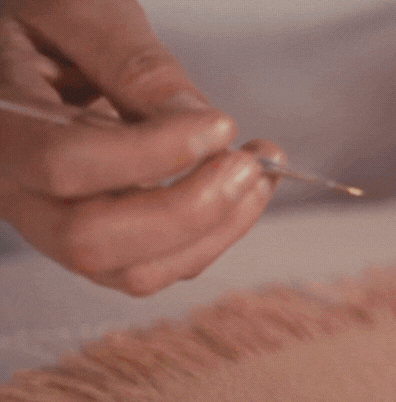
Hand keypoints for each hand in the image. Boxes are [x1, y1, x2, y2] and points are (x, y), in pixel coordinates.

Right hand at [0, 0, 281, 294]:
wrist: (26, 52)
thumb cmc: (46, 26)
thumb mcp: (78, 14)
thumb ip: (132, 66)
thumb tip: (197, 122)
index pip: (62, 164)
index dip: (148, 155)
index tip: (218, 127)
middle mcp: (16, 192)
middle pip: (92, 240)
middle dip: (187, 210)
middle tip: (247, 164)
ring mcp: (55, 226)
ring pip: (132, 270)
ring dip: (214, 230)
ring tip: (260, 172)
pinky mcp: (101, 239)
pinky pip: (158, 265)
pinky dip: (214, 235)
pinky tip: (246, 189)